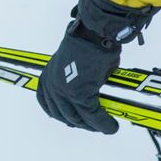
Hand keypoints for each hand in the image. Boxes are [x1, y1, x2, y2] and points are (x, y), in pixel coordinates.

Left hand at [36, 0, 157, 134]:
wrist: (95, 33)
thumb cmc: (90, 42)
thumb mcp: (76, 65)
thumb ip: (78, 81)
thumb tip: (91, 91)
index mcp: (48, 78)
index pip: (48, 104)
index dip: (61, 115)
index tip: (72, 120)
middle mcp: (53, 87)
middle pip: (64, 115)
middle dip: (79, 123)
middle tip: (92, 125)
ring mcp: (66, 92)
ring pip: (78, 119)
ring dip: (92, 126)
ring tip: (103, 127)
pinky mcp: (81, 94)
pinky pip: (94, 116)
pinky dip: (104, 123)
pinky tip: (112, 126)